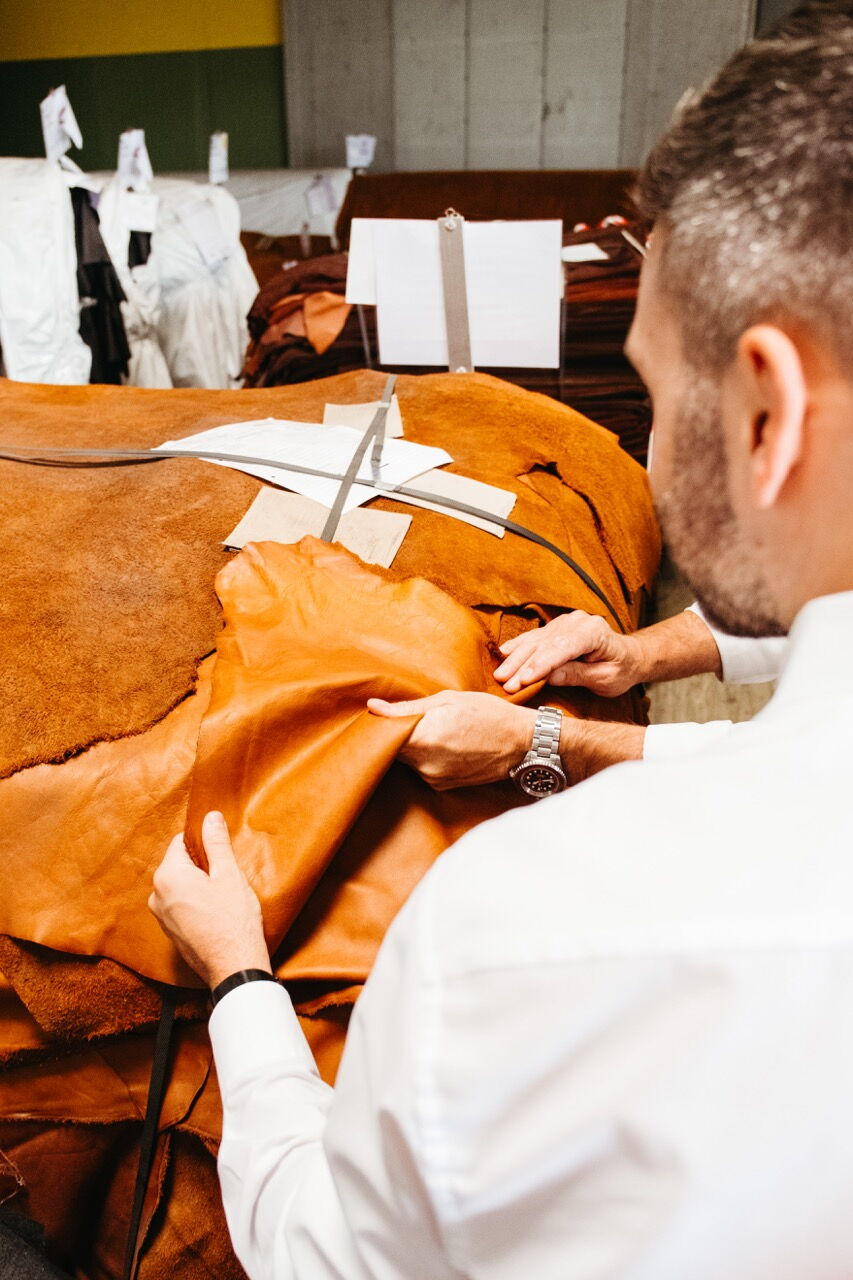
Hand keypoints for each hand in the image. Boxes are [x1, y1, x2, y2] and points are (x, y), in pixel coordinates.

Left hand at [148, 811, 271, 988]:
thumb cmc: (233, 920)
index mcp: (168, 876)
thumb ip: (216, 843)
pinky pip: (180, 905)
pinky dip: (195, 902)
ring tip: (223, 897)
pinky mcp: (170, 932)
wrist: (233, 968)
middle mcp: (157, 895)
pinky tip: (216, 912)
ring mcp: (161, 916)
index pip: (181, 842)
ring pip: (180, 885)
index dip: (203, 843)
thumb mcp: (229, 874)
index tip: (221, 853)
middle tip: (226, 876)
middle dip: (201, 865)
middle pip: (179, 864)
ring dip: (198, 885)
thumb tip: (210, 817)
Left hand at [367, 691, 535, 789]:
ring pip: (407, 761)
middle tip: (404, 718)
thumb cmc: (487, 713)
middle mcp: (425, 764)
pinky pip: (422, 770)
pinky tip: (442, 744)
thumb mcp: (447, 700)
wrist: (521, 743)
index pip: (381, 736)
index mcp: (424, 738)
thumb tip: (372, 706)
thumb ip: (406, 707)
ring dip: (411, 747)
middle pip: (392, 750)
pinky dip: (425, 758)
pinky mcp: (442, 787)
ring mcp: (434, 779)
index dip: (378, 726)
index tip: (379, 716)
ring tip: (431, 730)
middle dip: (394, 735)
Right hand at [494, 611, 641, 695]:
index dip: (541, 664)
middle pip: (545, 644)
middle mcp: (577, 621)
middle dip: (523, 664)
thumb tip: (549, 676)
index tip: (524, 680)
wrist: (628, 656)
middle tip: (506, 684)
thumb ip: (578, 675)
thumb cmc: (620, 670)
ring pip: (535, 640)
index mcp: (594, 631)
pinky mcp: (556, 627)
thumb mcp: (605, 679)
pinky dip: (518, 647)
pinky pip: (534, 637)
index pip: (563, 647)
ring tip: (500, 675)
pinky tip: (503, 654)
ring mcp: (565, 622)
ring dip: (516, 658)